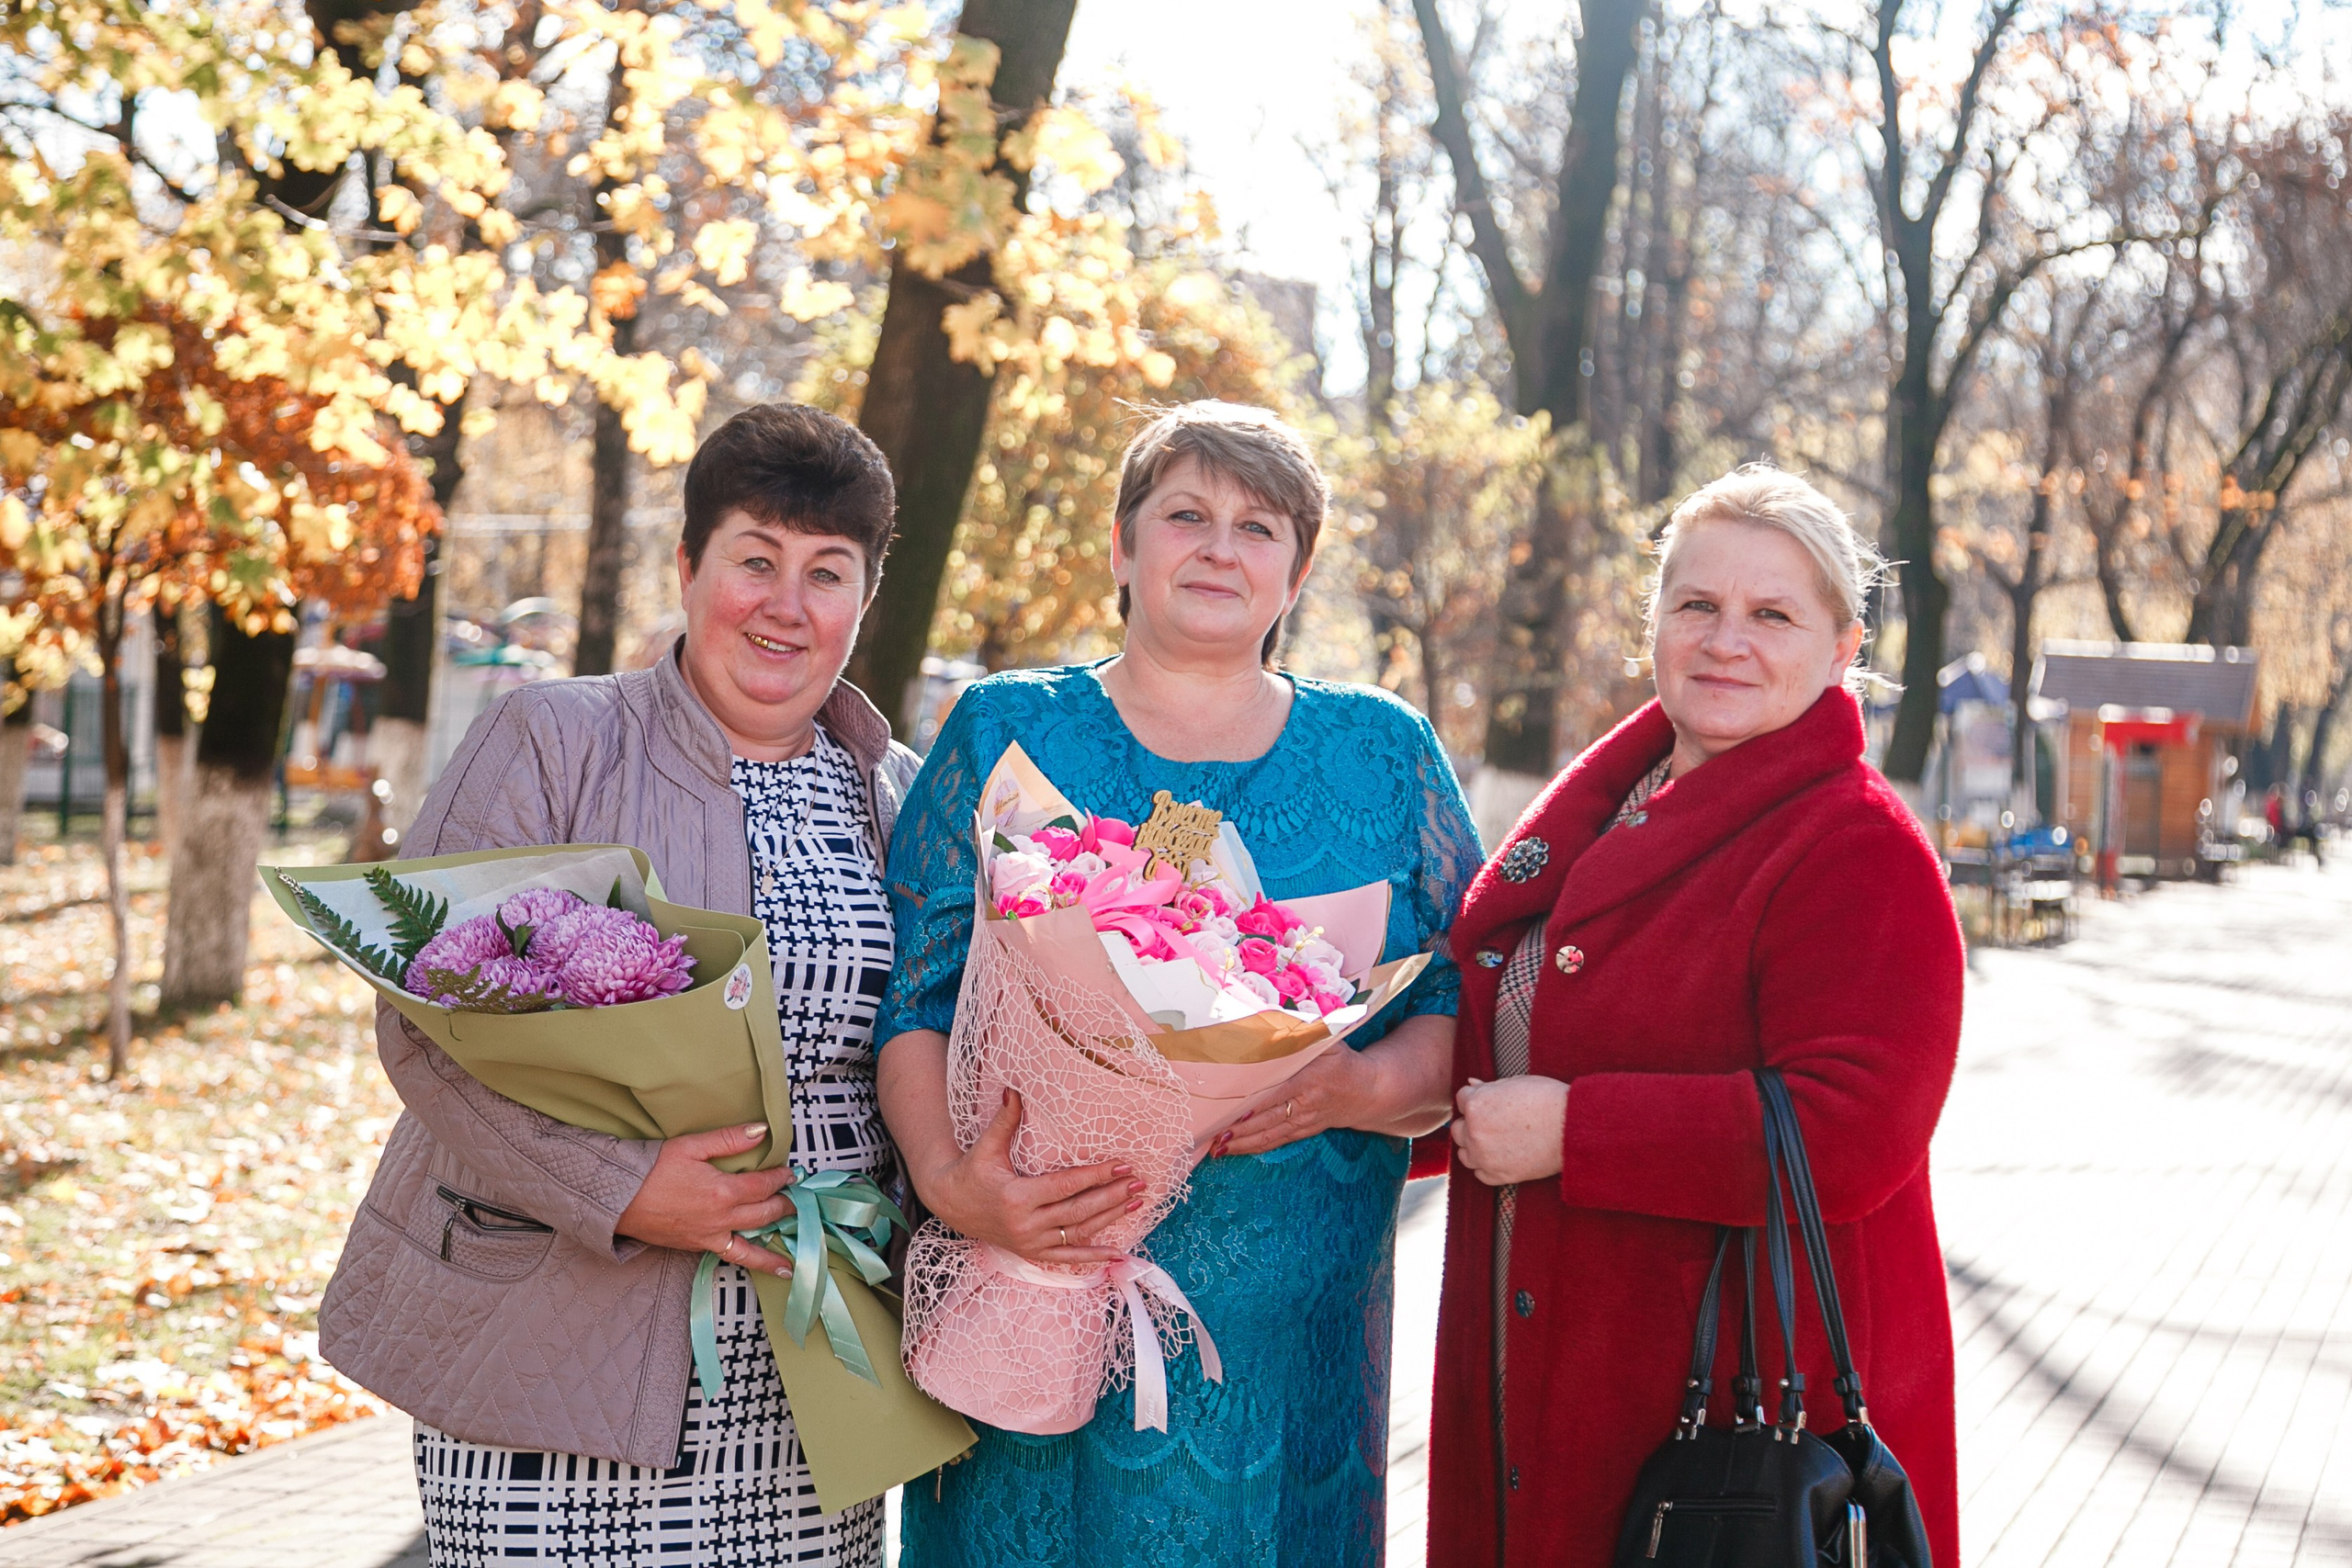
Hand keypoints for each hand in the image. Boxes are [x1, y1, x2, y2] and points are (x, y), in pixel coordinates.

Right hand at [615, 1122, 796, 1274]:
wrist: (616, 1198)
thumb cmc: (651, 1169)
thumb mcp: (690, 1146)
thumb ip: (728, 1140)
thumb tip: (761, 1131)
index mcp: (722, 1191)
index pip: (764, 1186)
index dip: (780, 1178)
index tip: (790, 1174)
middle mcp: (720, 1218)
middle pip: (763, 1215)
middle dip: (784, 1207)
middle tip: (797, 1203)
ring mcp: (708, 1236)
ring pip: (750, 1246)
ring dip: (773, 1253)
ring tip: (793, 1262)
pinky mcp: (694, 1246)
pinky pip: (728, 1256)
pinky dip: (747, 1262)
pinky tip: (756, 1264)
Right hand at [917, 1090, 1141, 1266]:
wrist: (950, 1204)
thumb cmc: (971, 1171)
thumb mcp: (986, 1147)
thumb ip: (1004, 1121)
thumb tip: (1014, 1090)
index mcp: (1016, 1197)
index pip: (1066, 1185)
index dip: (1096, 1175)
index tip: (1122, 1165)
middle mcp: (1025, 1224)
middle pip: (1078, 1211)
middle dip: (1111, 1196)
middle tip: (1139, 1182)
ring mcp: (1029, 1242)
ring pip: (1077, 1232)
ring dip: (1110, 1219)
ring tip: (1136, 1202)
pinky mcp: (1031, 1253)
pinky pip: (1067, 1257)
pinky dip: (1093, 1256)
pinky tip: (1118, 1253)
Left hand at [1212, 1044, 1390, 1158]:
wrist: (1370, 1091)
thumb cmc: (1343, 1061)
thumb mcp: (1330, 1043)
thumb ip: (1304, 1036)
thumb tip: (1274, 1022)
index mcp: (1311, 1079)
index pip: (1278, 1092)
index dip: (1257, 1103)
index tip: (1235, 1108)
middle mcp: (1306, 1103)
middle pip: (1268, 1118)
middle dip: (1239, 1128)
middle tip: (1211, 1131)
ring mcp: (1305, 1121)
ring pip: (1269, 1134)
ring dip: (1241, 1142)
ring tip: (1215, 1147)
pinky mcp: (1304, 1132)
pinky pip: (1275, 1142)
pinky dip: (1253, 1147)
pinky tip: (1232, 1151)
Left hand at [1451, 1076, 1569, 1185]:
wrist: (1572, 1128)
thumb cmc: (1547, 1099)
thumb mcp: (1515, 1083)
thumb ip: (1488, 1086)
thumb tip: (1471, 1084)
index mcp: (1476, 1104)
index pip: (1461, 1100)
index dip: (1477, 1099)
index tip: (1492, 1103)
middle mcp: (1474, 1132)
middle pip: (1458, 1129)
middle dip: (1471, 1124)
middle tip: (1494, 1122)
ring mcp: (1484, 1156)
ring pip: (1464, 1154)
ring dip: (1475, 1147)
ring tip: (1497, 1141)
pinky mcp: (1498, 1176)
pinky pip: (1479, 1173)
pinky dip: (1487, 1166)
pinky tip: (1502, 1156)